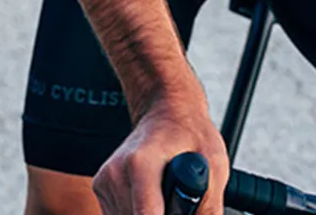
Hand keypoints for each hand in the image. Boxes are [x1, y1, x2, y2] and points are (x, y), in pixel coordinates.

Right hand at [92, 87, 228, 214]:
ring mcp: (105, 180)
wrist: (169, 110)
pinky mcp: (101, 186)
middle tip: (176, 200)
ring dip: (150, 214)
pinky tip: (152, 195)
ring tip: (165, 192)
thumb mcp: (214, 163)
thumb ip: (209, 205)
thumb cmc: (191, 132)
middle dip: (163, 214)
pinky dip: (138, 211)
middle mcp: (116, 172)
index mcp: (141, 162)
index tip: (178, 211)